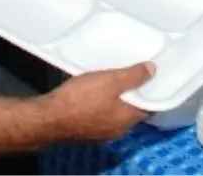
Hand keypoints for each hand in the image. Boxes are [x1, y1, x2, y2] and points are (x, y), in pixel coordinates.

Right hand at [40, 63, 154, 141]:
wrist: (49, 117)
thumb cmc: (81, 98)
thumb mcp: (111, 80)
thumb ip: (134, 76)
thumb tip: (153, 70)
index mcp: (127, 120)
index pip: (149, 108)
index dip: (151, 92)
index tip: (151, 77)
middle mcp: (117, 131)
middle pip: (131, 111)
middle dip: (132, 94)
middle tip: (131, 74)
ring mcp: (100, 133)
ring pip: (115, 113)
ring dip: (115, 98)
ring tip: (111, 79)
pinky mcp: (85, 130)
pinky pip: (100, 115)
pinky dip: (101, 103)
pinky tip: (93, 91)